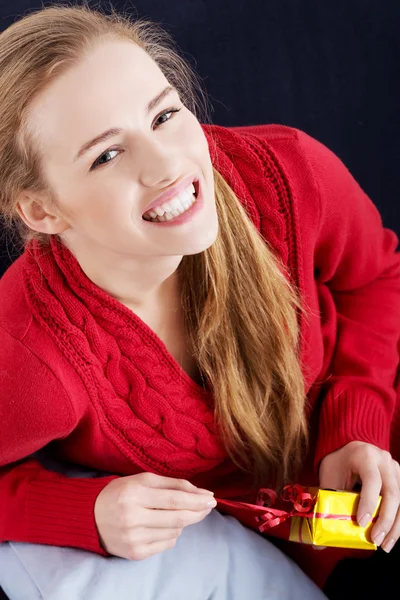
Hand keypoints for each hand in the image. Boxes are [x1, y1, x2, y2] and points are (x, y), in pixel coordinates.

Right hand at [94, 472, 215, 559]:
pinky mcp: (134, 553)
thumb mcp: (142, 480)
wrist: (88, 516)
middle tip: (208, 506)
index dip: (196, 499)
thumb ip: (172, 484)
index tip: (211, 498)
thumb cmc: (119, 493)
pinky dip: (172, 534)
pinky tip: (162, 525)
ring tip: (172, 513)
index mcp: (134, 494)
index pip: (174, 499)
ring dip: (182, 522)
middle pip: (178, 518)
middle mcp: (132, 517)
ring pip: (174, 532)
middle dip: (198, 511)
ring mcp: (133, 538)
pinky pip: (166, 544)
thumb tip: (201, 492)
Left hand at [319, 441, 399, 552]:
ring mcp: (395, 468)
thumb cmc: (338, 464)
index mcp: (365, 455)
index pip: (372, 480)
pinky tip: (391, 535)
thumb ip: (327, 504)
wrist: (348, 448)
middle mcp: (384, 459)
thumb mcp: (329, 479)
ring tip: (385, 544)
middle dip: (385, 520)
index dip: (369, 503)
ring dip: (396, 525)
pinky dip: (399, 520)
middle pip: (393, 492)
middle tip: (375, 539)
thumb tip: (318, 543)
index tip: (361, 523)